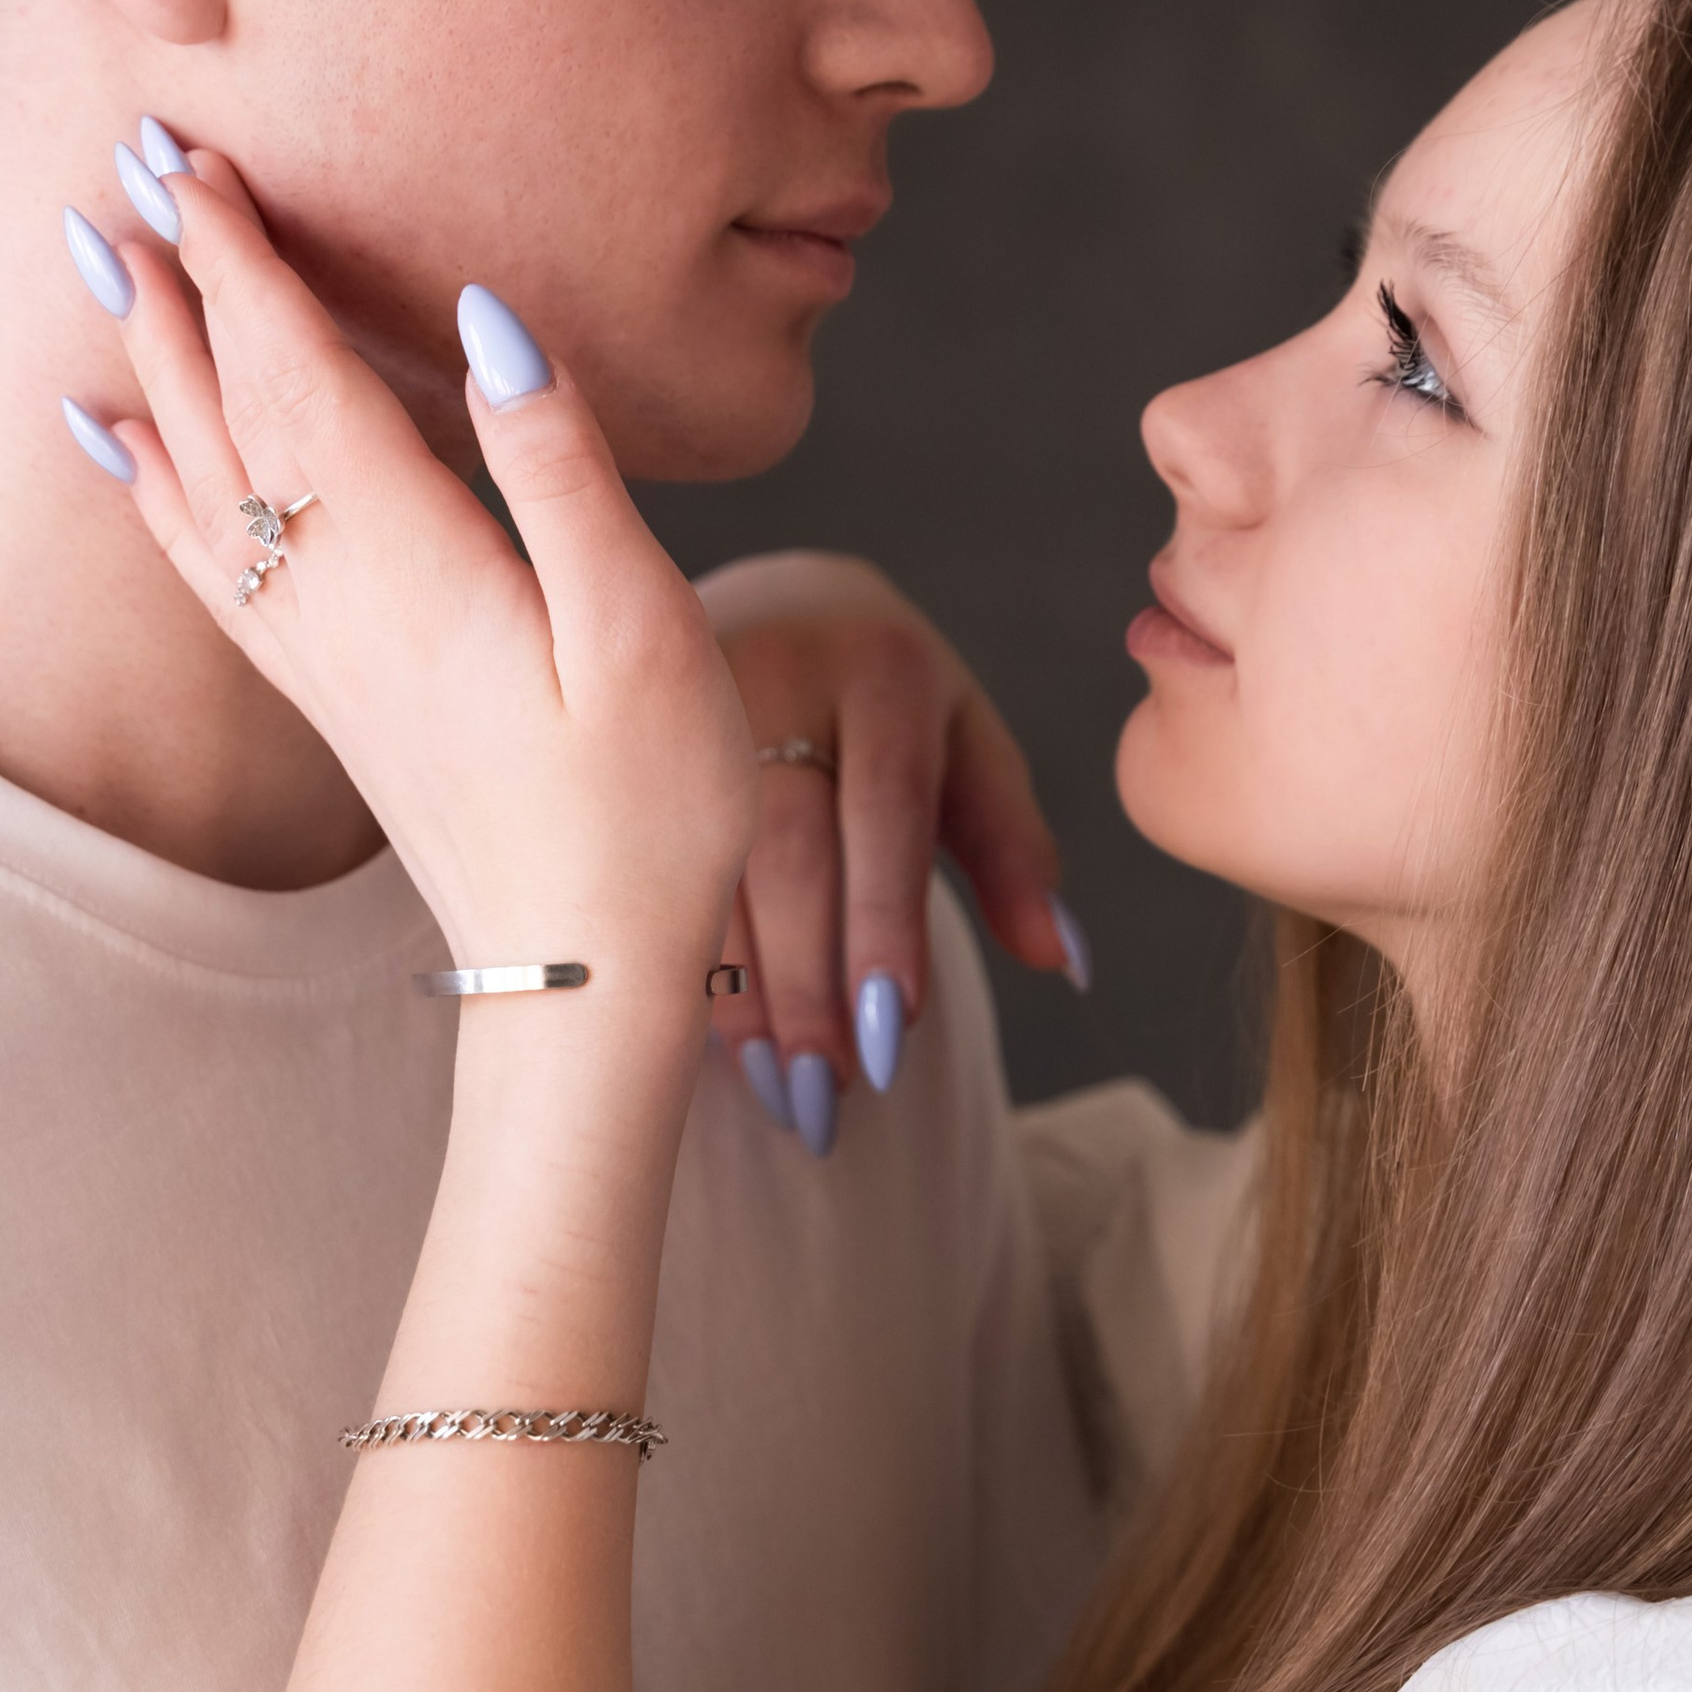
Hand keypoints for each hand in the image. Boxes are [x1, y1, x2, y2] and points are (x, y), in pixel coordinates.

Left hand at [103, 156, 756, 1016]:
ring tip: (105, 263)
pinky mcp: (331, 696)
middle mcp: (339, 602)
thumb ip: (562, 470)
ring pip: (204, 478)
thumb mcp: (642, 630)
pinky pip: (208, 564)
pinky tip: (121, 447)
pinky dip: (152, 487)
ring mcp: (323, 655)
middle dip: (180, 283)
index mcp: (414, 565)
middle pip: (231, 412)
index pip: (302, 378)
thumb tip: (488, 320)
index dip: (248, 264)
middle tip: (128, 165)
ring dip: (153, 362)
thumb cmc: (645, 813)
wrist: (584, 983)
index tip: (198, 160)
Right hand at [698, 553, 1085, 1136]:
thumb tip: (1065, 962)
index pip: (885, 811)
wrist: (780, 600)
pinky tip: (711, 1040)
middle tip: (829, 1091)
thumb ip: (1015, 849)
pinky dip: (686, 961)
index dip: (886, 924)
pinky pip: (647, 866)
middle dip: (809, 979)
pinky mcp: (626, 737)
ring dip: (743, 988)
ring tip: (782, 1089)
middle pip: (787, 845)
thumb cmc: (893, 702)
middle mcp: (781, 670)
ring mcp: (687, 702)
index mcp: (883, 669)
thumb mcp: (967, 748)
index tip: (892, 1032)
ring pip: (708, 864)